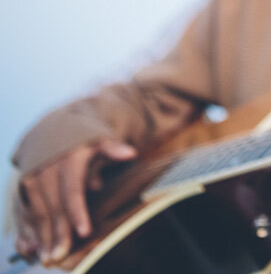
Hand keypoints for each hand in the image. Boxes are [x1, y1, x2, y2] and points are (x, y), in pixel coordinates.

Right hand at [14, 139, 136, 265]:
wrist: (60, 131)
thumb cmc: (88, 141)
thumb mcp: (102, 140)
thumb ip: (113, 149)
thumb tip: (130, 153)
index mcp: (69, 158)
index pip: (72, 189)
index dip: (77, 212)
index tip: (85, 232)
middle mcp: (46, 167)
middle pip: (52, 205)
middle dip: (58, 231)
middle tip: (61, 255)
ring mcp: (32, 177)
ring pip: (35, 211)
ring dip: (41, 235)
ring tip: (49, 256)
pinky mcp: (23, 186)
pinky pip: (23, 210)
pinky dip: (27, 229)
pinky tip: (32, 247)